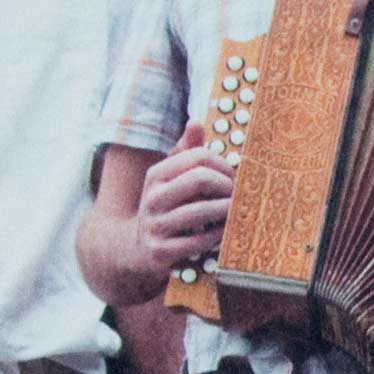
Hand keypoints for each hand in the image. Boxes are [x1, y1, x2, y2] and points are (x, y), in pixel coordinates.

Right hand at [136, 141, 238, 275]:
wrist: (137, 248)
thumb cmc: (167, 206)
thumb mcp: (170, 177)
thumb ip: (186, 151)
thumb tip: (196, 122)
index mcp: (156, 175)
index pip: (198, 157)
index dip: (223, 165)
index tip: (232, 176)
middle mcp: (152, 198)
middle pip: (200, 180)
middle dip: (227, 187)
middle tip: (237, 194)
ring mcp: (155, 225)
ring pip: (201, 211)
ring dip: (226, 211)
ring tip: (234, 211)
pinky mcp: (161, 251)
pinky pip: (199, 240)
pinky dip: (218, 235)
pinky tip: (224, 231)